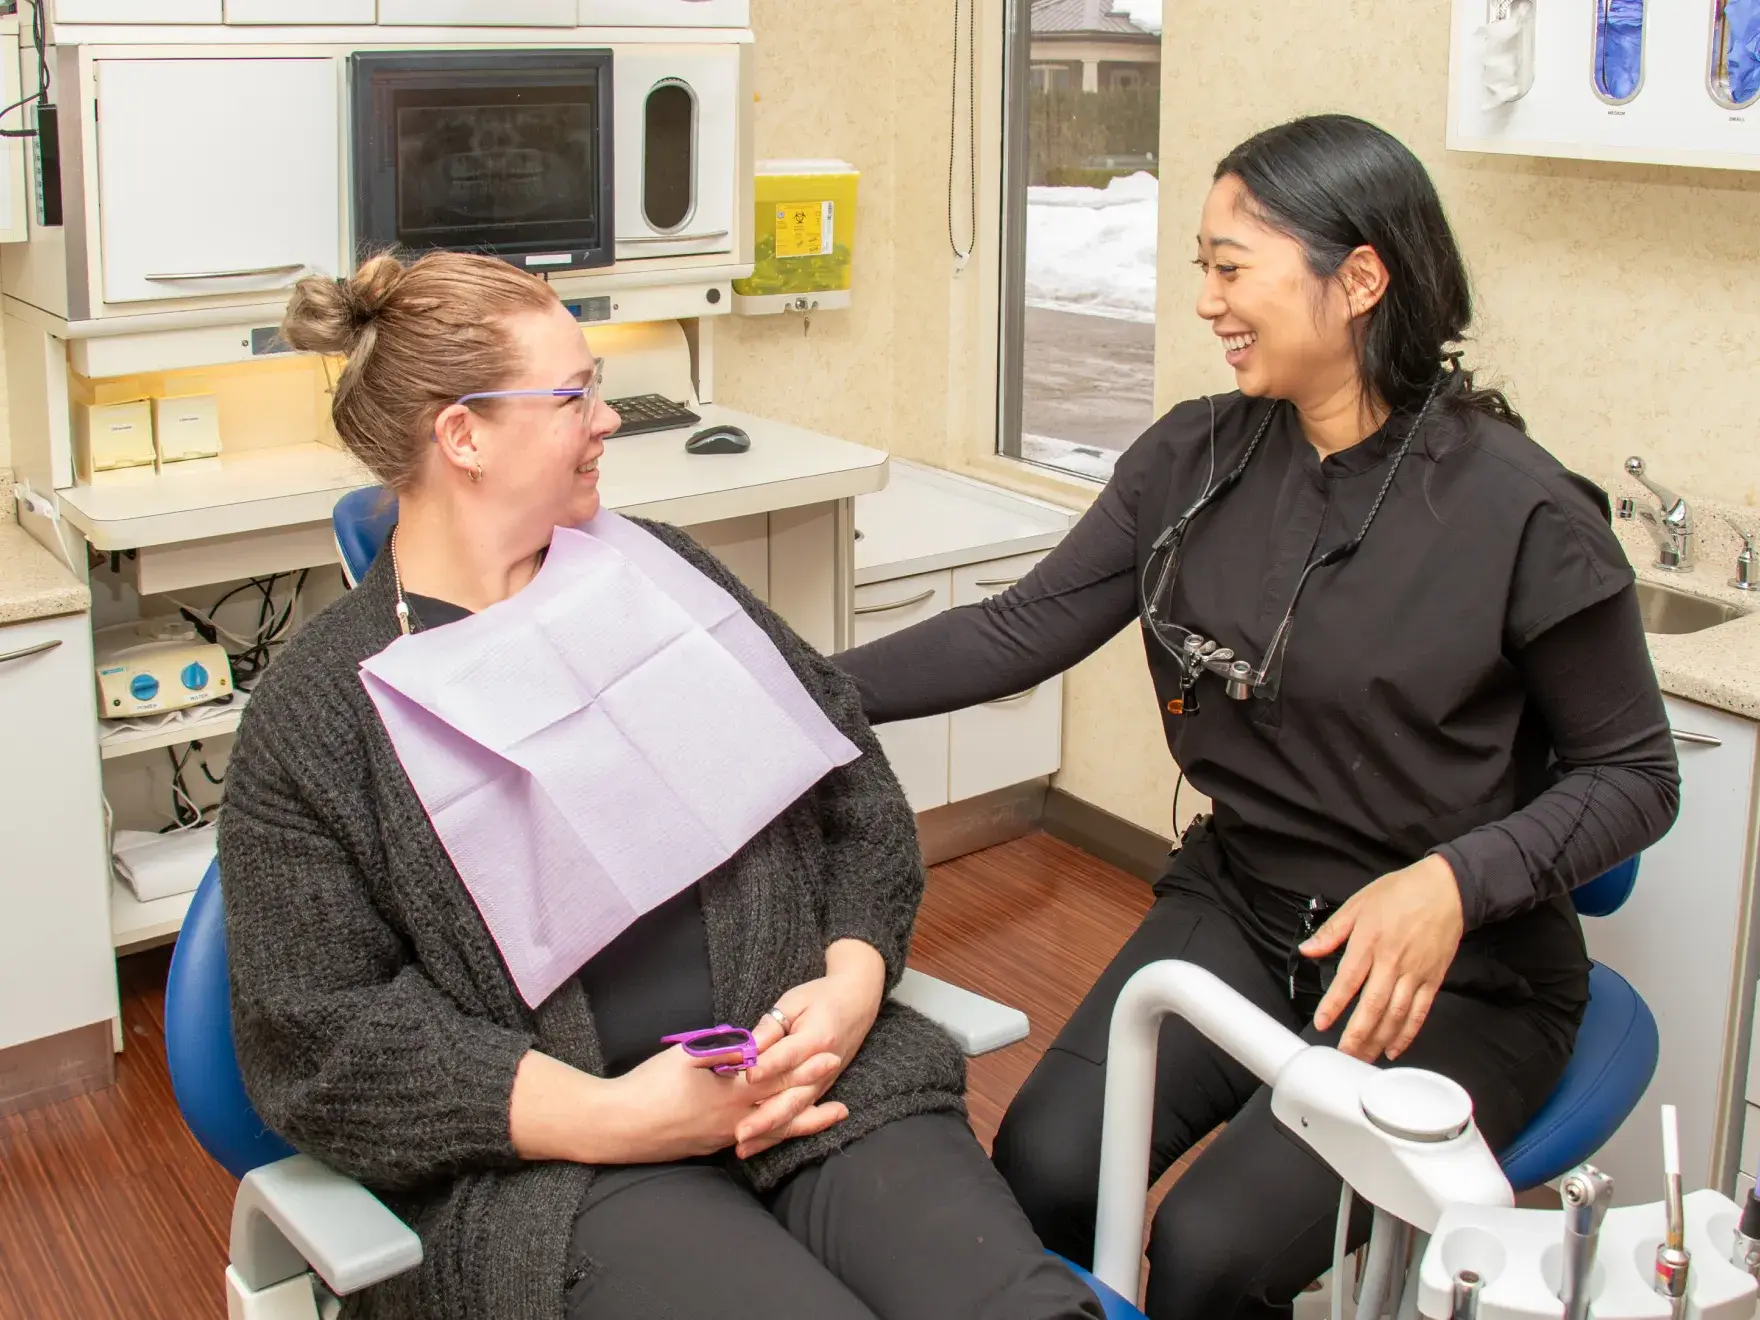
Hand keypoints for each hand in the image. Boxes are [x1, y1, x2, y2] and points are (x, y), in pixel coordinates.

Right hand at [605, 1030, 845, 1164]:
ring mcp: (726, 1135)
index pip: (775, 1074)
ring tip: (834, 1112)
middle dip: (814, 1086)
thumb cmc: (649, 1085)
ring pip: (775, 1126)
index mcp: (728, 1090)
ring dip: (806, 1118)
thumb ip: (722, 1049)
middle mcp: (734, 1117)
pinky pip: (755, 1138)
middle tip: (839, 1071)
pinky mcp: (714, 1146)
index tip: (828, 1050)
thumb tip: (750, 1042)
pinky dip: (777, 1132)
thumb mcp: (687, 1056)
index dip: (804, 1062)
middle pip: (783, 1101)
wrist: (620, 1126)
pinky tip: (785, 1129)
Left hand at [741, 940, 886, 1157]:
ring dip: (769, 1132)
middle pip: (793, 1096)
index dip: (767, 1066)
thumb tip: (748, 1047)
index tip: (746, 1077)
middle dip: (766, 1117)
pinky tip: (758, 1144)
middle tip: (739, 1132)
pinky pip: (799, 1115)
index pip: (789, 1056)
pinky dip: (779, 1132)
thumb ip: (771, 1025)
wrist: (858, 1002)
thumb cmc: (821, 998)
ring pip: (795, 1113)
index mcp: (817, 1038)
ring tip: (743, 1147)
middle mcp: (823, 1067)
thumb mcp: (794, 1001)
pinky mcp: (819, 1090)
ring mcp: (823, 1083)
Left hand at [1301, 854, 1463, 1062]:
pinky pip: (1419, 1012)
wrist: (1446, 889)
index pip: (1348, 979)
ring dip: (1379, 1040)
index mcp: (1370, 942)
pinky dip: (1407, 1034)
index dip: (1334, 1004)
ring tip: (1363, 1058)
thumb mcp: (1359, 903)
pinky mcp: (1433, 980)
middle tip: (1344, 1054)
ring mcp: (1415, 973)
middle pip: (1373, 1006)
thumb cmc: (1401, 892)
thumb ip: (1332, 931)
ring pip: (1396, 1015)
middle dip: (1357, 1034)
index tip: (1322, 1023)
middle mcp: (1392, 962)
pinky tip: (1394, 1048)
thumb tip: (1308, 949)